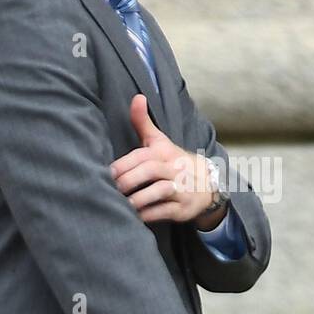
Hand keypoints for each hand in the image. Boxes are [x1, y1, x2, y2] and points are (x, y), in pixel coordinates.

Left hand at [110, 96, 220, 226]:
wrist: (207, 184)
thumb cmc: (172, 161)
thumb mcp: (159, 141)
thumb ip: (143, 122)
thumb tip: (136, 97)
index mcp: (164, 153)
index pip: (142, 155)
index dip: (123, 165)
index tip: (107, 174)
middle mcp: (174, 169)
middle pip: (149, 171)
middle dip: (128, 181)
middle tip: (110, 190)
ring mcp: (180, 189)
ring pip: (158, 192)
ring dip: (137, 199)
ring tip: (120, 204)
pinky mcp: (182, 208)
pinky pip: (164, 212)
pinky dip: (148, 215)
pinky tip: (133, 217)